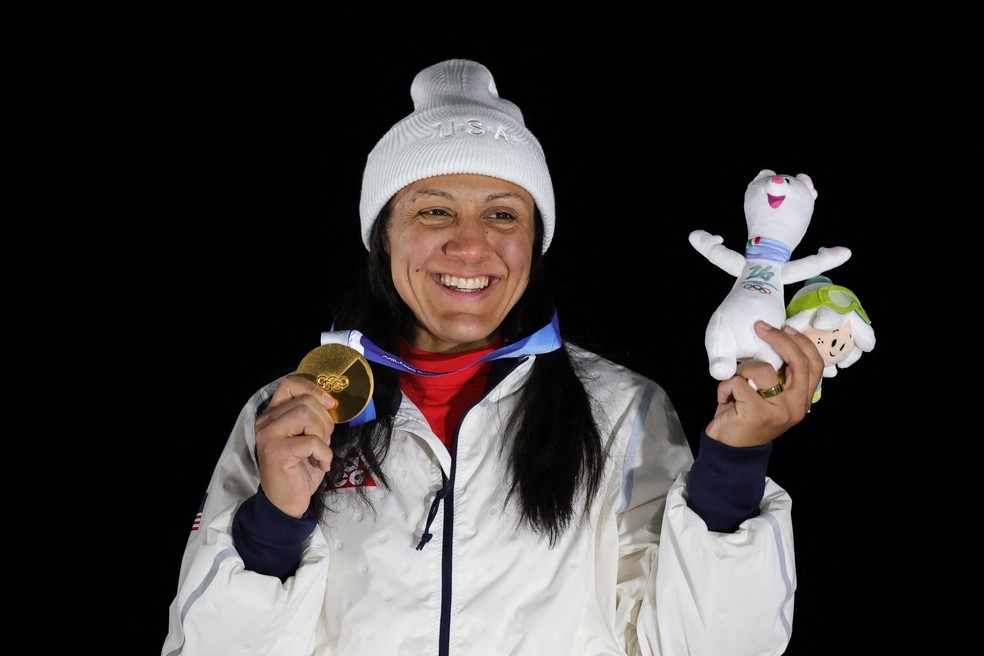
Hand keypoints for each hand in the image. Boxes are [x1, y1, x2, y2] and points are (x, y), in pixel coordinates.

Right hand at [254, 375, 336, 517]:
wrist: (286, 502)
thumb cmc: (300, 469)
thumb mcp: (307, 438)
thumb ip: (312, 418)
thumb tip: (331, 404)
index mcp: (273, 414)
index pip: (290, 384)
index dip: (313, 388)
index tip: (329, 403)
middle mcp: (266, 421)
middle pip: (305, 401)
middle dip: (325, 419)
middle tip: (325, 439)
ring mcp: (269, 435)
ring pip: (306, 416)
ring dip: (323, 434)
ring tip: (321, 450)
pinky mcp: (276, 451)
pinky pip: (311, 441)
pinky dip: (324, 453)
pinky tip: (321, 464)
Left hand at [705, 321, 823, 447]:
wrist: (731, 449)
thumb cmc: (747, 415)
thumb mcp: (770, 396)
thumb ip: (779, 376)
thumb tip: (774, 342)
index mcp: (802, 399)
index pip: (815, 365)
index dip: (802, 342)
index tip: (785, 328)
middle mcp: (796, 405)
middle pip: (797, 362)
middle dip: (778, 339)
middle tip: (760, 328)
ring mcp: (778, 410)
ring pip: (762, 369)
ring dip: (742, 369)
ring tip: (735, 382)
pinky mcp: (756, 412)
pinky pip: (737, 383)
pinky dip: (725, 386)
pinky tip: (725, 397)